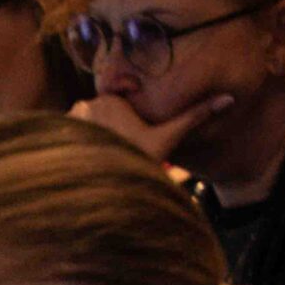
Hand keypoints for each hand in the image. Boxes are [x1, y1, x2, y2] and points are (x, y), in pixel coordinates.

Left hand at [70, 91, 233, 166]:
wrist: (106, 186)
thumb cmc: (138, 159)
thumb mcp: (169, 137)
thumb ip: (196, 116)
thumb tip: (230, 98)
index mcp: (111, 98)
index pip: (114, 103)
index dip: (121, 122)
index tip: (126, 137)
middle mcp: (86, 103)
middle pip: (98, 114)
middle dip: (105, 130)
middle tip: (115, 148)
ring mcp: (67, 119)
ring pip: (82, 124)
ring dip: (88, 137)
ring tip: (99, 154)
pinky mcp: (54, 134)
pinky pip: (65, 135)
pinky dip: (72, 145)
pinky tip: (81, 157)